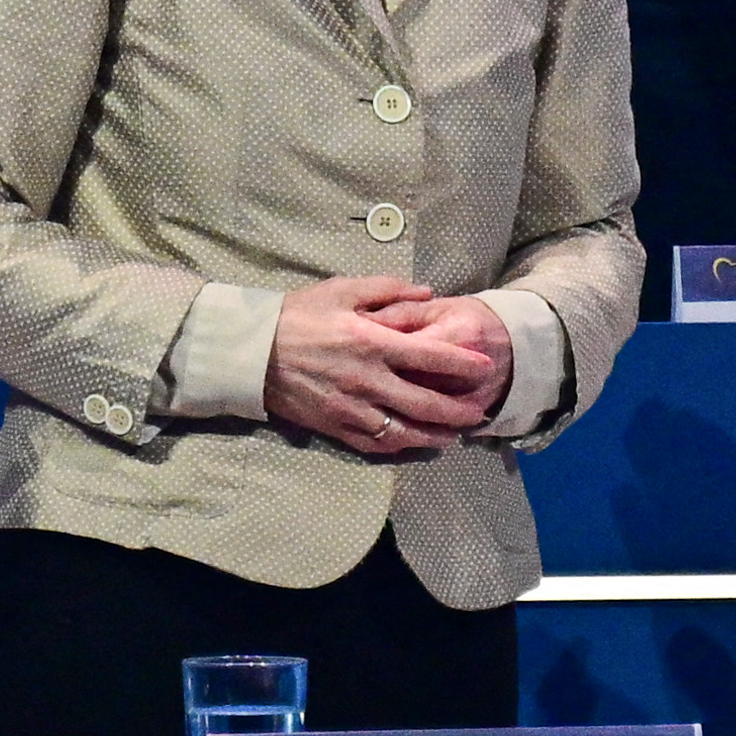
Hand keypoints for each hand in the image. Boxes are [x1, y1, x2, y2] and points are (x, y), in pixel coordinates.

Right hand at [262, 274, 501, 457]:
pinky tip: (411, 443)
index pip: (429, 357)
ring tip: (453, 437)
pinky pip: (374, 444)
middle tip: (479, 414)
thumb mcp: (342, 289)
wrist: (251, 352)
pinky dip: (398, 446)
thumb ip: (387, 289)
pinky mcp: (335, 427)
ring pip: (403, 431)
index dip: (462, 364)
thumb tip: (426, 292)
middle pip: (425, 404)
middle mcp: (367, 381)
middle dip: (457, 412)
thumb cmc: (297, 315)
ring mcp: (351, 409)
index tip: (484, 367)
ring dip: (433, 436)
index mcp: (372, 343)